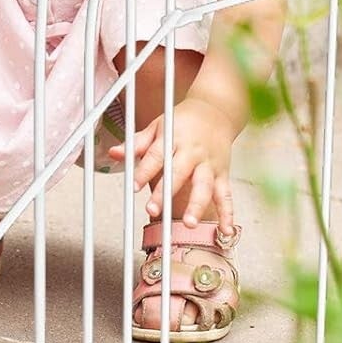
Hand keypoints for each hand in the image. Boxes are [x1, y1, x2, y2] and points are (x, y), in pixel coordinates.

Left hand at [108, 96, 236, 232]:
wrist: (216, 112)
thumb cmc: (182, 121)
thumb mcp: (157, 126)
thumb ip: (136, 143)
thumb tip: (113, 153)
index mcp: (174, 138)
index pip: (156, 156)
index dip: (144, 171)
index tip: (134, 186)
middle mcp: (193, 152)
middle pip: (178, 174)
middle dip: (165, 193)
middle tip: (153, 210)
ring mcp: (209, 164)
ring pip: (204, 186)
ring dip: (196, 205)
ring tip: (188, 223)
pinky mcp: (223, 173)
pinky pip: (226, 195)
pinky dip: (228, 213)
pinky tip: (225, 230)